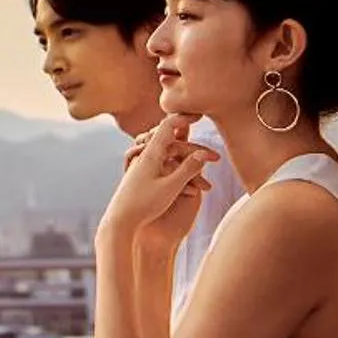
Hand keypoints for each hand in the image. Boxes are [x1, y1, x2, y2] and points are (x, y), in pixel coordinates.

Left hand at [108, 115, 215, 247]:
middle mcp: (147, 158)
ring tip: (207, 188)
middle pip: (175, 145)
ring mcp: (145, 168)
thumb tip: (203, 153)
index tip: (199, 114)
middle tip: (217, 158)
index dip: (183, 117)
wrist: (120, 222)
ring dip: (191, 172)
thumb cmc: (144, 205)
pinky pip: (167, 173)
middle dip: (197, 152)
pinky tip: (193, 194)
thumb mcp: (171, 187)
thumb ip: (188, 169)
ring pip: (173, 162)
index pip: (168, 127)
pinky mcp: (145, 180)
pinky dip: (181, 180)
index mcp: (151, 154)